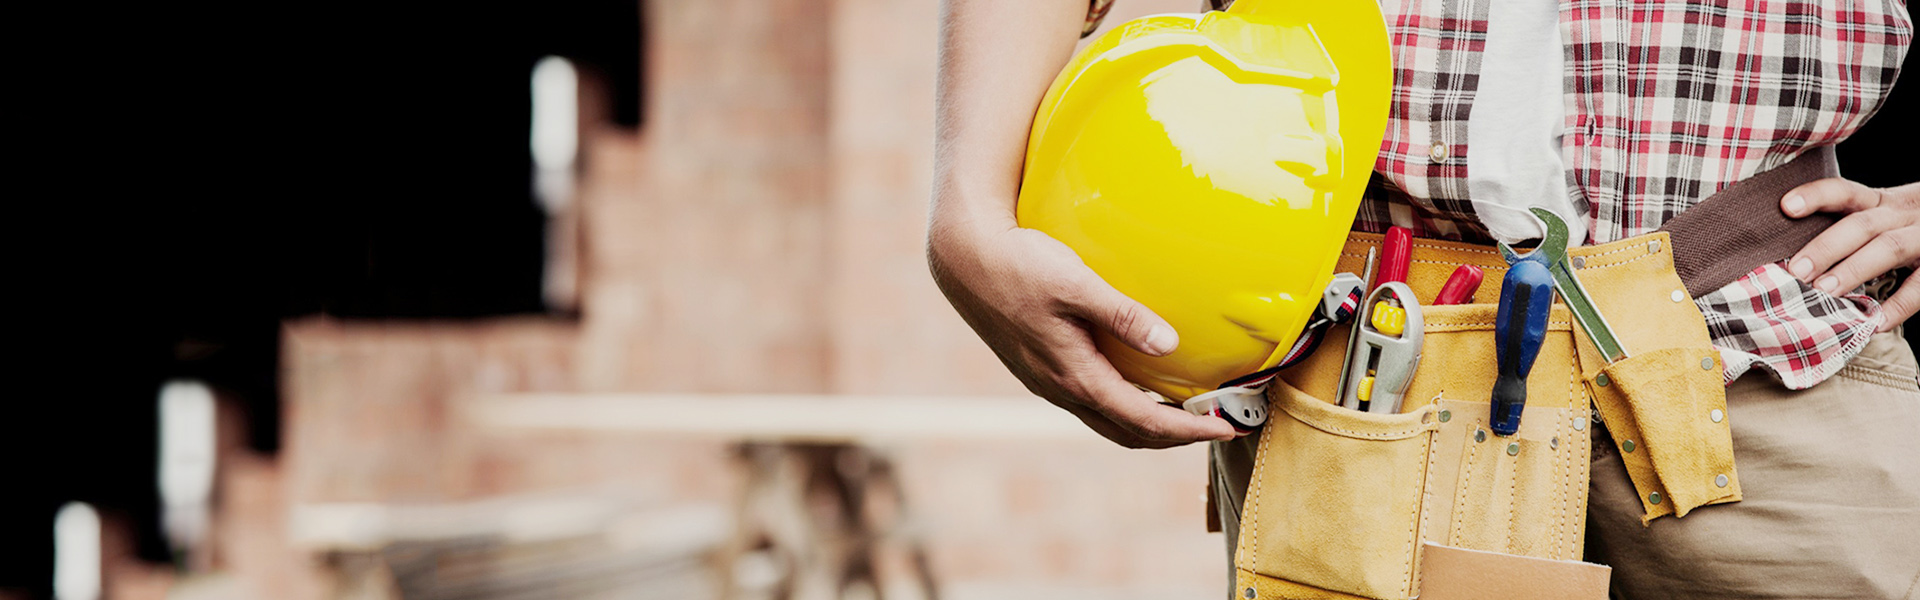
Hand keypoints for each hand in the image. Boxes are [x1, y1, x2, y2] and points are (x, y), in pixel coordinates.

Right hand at [928, 219, 1237, 447]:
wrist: (964, 258)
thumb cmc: (1019, 264)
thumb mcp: (1076, 283)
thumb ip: (1124, 315)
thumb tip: (1171, 345)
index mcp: (1074, 375)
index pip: (1143, 421)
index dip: (1189, 430)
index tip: (1227, 427)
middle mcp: (1061, 388)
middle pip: (1127, 433)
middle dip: (1174, 437)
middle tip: (1216, 425)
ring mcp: (1047, 380)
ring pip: (1106, 420)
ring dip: (1148, 424)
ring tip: (1184, 411)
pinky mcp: (1040, 366)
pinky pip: (1091, 401)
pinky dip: (1124, 405)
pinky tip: (1137, 382)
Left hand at [1782, 179, 1919, 331]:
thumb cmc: (1910, 229)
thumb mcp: (1886, 217)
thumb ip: (1850, 229)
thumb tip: (1795, 262)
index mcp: (1882, 202)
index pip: (1846, 191)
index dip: (1816, 196)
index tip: (1786, 206)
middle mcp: (1904, 214)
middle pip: (1862, 224)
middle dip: (1827, 247)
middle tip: (1797, 271)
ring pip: (1889, 247)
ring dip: (1854, 270)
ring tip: (1824, 292)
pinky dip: (1898, 306)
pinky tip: (1874, 323)